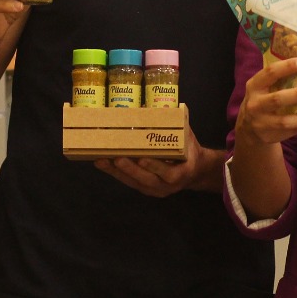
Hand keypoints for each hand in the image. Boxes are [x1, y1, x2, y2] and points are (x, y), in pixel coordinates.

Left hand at [95, 124, 224, 197]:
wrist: (195, 171)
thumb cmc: (189, 150)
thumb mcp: (187, 137)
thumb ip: (176, 125)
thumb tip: (159, 107)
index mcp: (182, 173)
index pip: (168, 173)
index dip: (155, 167)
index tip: (142, 159)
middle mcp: (168, 186)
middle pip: (147, 180)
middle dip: (130, 169)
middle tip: (116, 158)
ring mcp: (155, 190)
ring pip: (134, 182)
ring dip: (116, 172)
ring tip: (101, 160)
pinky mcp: (145, 189)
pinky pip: (129, 182)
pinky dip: (115, 173)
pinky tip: (102, 163)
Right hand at [233, 56, 296, 149]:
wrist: (249, 128)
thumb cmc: (263, 99)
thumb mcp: (263, 87)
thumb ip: (280, 78)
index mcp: (255, 85)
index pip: (270, 73)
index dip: (288, 66)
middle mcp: (255, 104)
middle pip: (278, 99)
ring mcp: (261, 122)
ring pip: (285, 121)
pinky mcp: (270, 136)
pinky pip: (291, 131)